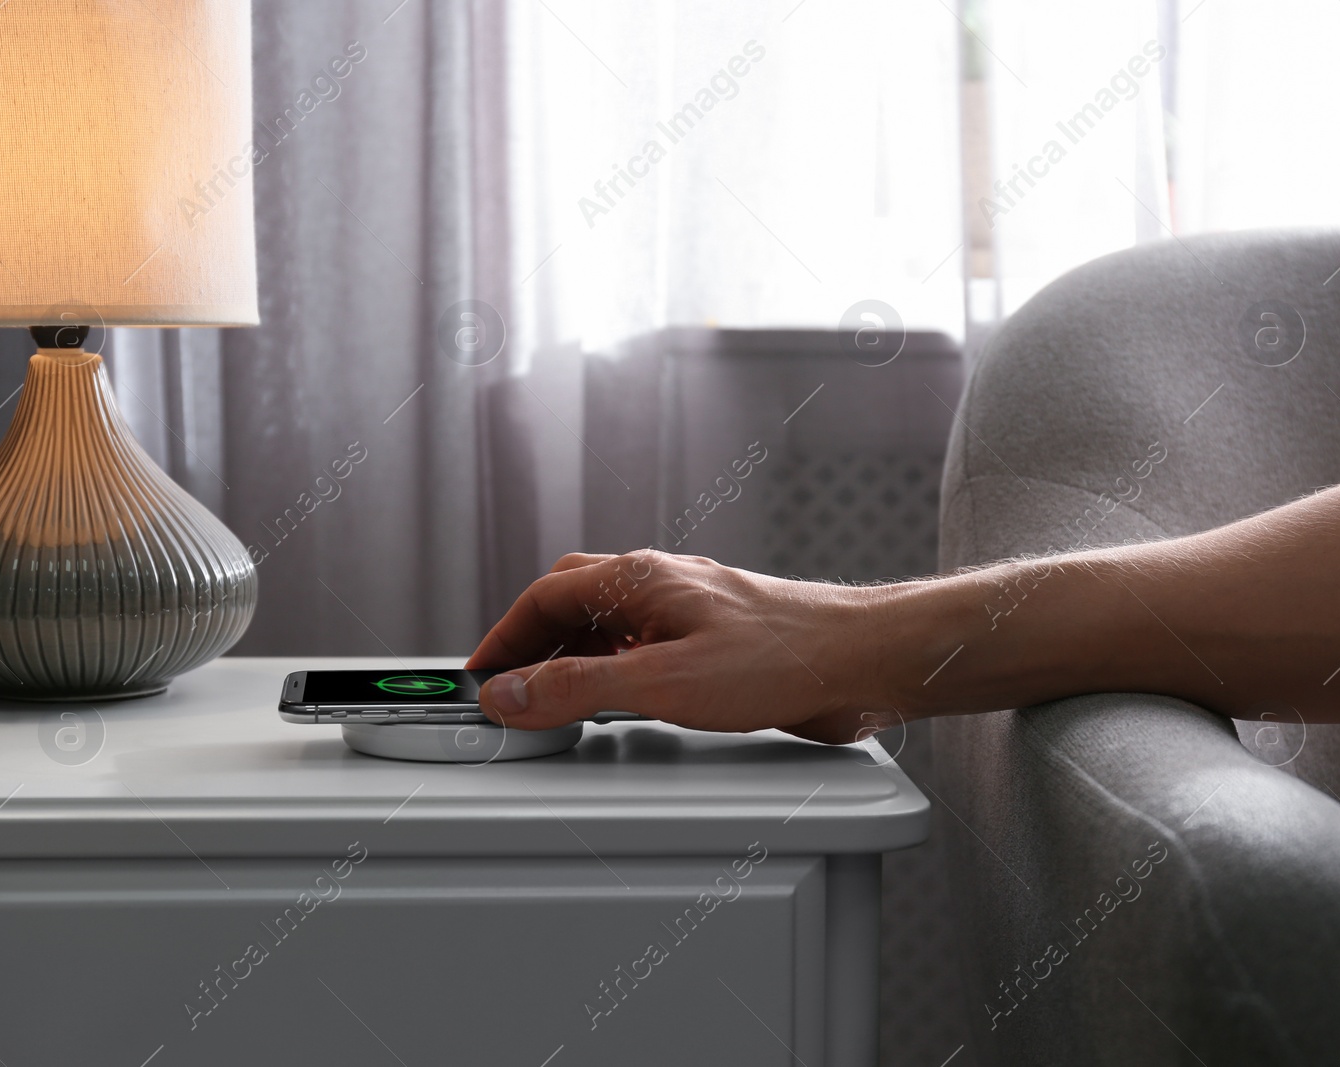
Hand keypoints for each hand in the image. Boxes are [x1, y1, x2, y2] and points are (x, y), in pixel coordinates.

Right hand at [465, 551, 903, 742]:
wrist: (860, 660)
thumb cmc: (780, 656)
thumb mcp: (660, 682)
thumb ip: (578, 687)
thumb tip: (511, 693)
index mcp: (639, 579)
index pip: (544, 598)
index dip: (503, 639)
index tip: (479, 676)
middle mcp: (662, 585)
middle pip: (572, 601)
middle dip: (532, 640)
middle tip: (508, 684)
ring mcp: (691, 610)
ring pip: (611, 622)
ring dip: (573, 654)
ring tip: (552, 696)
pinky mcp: (718, 639)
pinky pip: (646, 643)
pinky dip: (614, 667)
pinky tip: (621, 697)